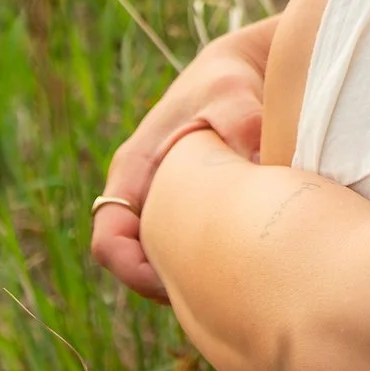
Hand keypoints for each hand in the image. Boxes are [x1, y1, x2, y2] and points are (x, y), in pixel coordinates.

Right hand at [91, 15, 279, 301]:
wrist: (242, 74)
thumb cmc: (229, 82)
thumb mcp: (231, 93)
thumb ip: (240, 122)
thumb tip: (260, 163)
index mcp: (134, 170)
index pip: (109, 240)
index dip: (133, 271)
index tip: (174, 284)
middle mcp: (142, 192)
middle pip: (136, 261)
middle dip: (169, 283)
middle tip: (217, 296)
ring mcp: (163, 203)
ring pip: (162, 259)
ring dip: (190, 277)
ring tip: (236, 285)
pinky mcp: (188, 209)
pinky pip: (187, 248)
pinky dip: (210, 263)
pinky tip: (250, 263)